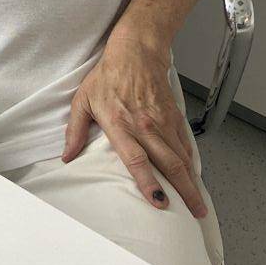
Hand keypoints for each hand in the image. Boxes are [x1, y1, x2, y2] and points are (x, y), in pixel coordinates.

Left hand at [60, 35, 207, 217]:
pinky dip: (191, 162)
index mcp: (120, 125)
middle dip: (183, 192)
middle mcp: (145, 126)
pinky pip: (184, 144)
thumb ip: (75, 131)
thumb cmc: (107, 76)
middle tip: (195, 213)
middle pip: (169, 164)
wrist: (136, 52)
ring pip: (181, 157)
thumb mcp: (83, 101)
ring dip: (192, 181)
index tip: (159, 202)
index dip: (148, 182)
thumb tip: (66, 156)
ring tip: (199, 203)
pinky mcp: (173, 116)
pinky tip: (195, 176)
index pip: (137, 160)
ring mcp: (162, 122)